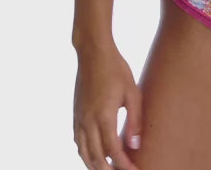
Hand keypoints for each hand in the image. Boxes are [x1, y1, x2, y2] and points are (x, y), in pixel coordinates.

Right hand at [73, 42, 142, 169]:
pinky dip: (84, 153)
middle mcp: (88, 121)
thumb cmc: (116, 69)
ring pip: (83, 152)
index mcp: (104, 116)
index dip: (124, 164)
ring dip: (94, 165)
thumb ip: (134, 120)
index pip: (113, 150)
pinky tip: (93, 155)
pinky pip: (77, 141)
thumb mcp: (132, 92)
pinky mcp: (75, 113)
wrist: (93, 52)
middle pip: (96, 157)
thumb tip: (135, 145)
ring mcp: (79, 118)